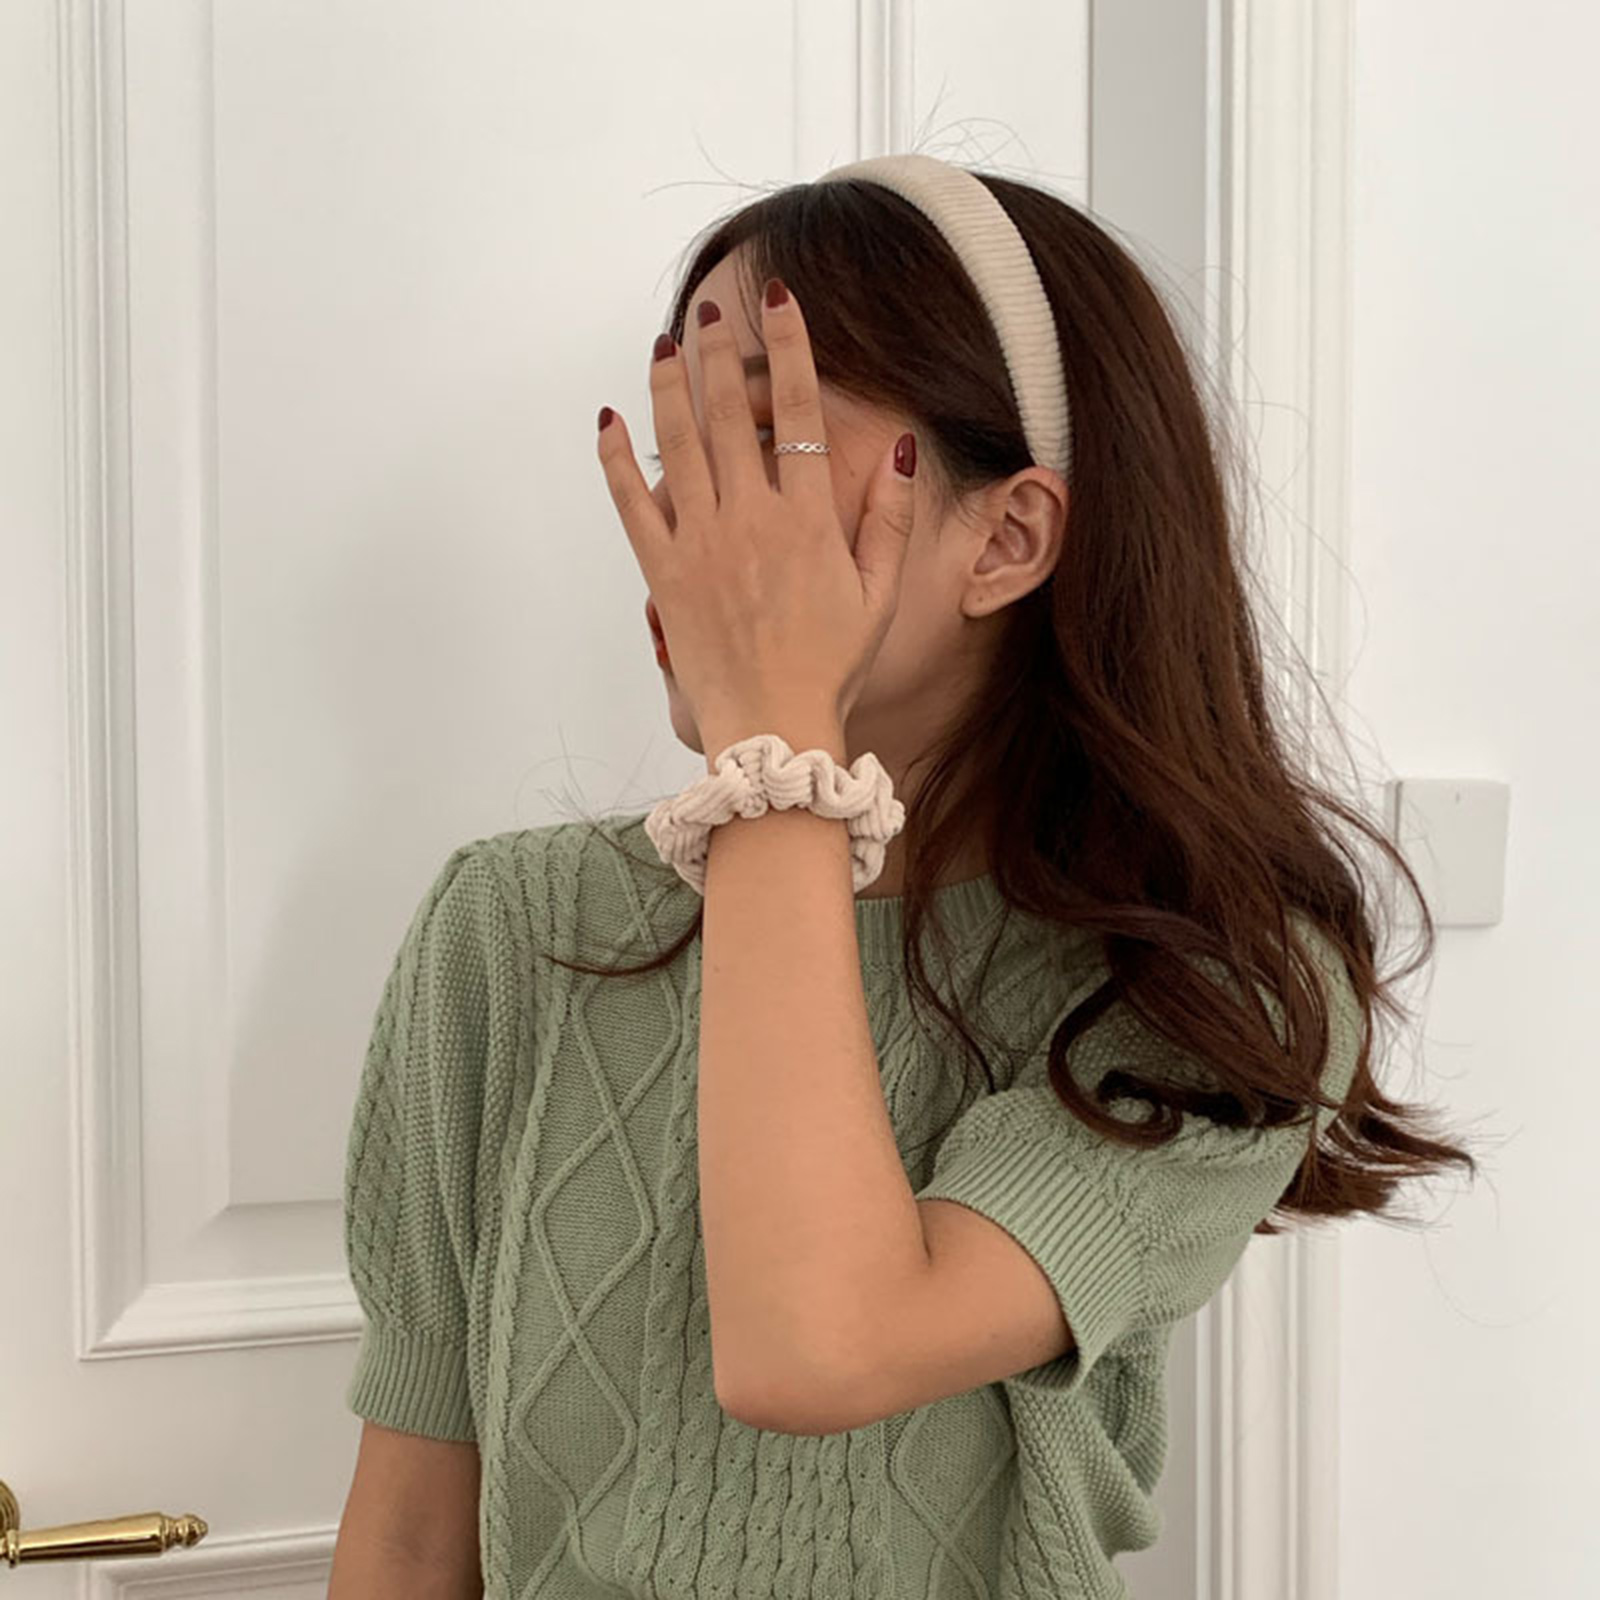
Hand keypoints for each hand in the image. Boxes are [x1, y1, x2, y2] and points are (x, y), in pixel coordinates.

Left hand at [595, 278, 917, 745]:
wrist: (773, 727)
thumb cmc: (832, 667)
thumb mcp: (880, 595)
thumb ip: (891, 519)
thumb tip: (900, 448)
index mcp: (810, 520)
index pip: (801, 411)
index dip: (790, 348)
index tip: (780, 302)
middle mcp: (752, 518)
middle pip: (731, 413)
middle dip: (718, 353)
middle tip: (708, 313)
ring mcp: (702, 543)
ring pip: (678, 444)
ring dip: (668, 387)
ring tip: (663, 345)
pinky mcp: (664, 573)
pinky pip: (632, 503)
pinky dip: (615, 459)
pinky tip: (609, 420)